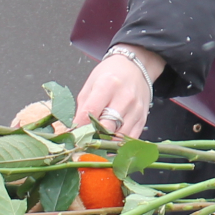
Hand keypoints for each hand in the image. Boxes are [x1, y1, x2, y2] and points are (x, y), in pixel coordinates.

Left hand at [10, 45, 164, 138]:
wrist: (136, 67)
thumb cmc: (110, 75)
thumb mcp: (91, 84)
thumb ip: (83, 107)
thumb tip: (73, 130)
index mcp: (108, 85)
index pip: (91, 111)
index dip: (79, 126)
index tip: (71, 135)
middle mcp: (125, 98)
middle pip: (107, 126)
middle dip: (92, 137)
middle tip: (82, 143)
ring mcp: (136, 110)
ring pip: (119, 136)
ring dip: (105, 143)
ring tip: (95, 145)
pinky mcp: (143, 119)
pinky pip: (130, 139)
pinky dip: (118, 146)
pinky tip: (109, 147)